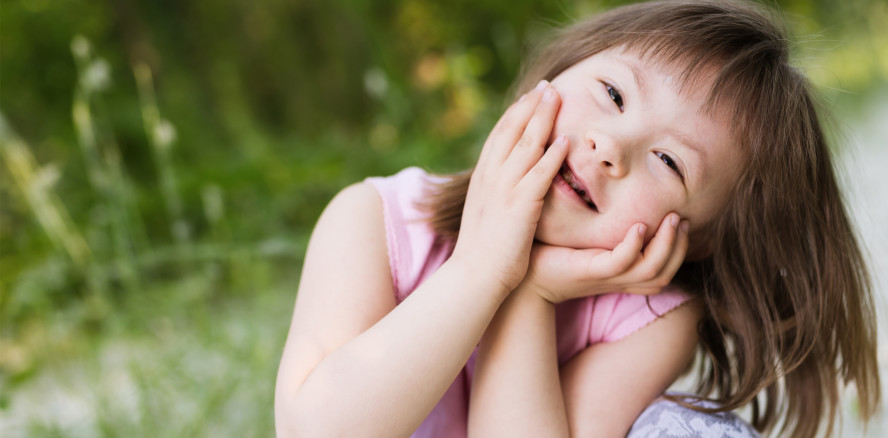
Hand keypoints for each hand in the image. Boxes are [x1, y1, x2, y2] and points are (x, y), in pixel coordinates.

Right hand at [450, 81, 568, 293]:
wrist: (473, 277)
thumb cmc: (483, 252)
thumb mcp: (488, 214)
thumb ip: (499, 195)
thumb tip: (510, 187)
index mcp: (483, 178)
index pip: (499, 135)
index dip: (516, 112)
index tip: (531, 95)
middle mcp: (490, 177)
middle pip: (512, 130)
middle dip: (530, 105)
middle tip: (548, 85)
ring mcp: (504, 190)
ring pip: (525, 145)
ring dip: (542, 118)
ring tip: (558, 96)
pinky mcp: (520, 207)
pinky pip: (539, 175)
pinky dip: (552, 156)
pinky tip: (565, 140)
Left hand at [524, 213, 689, 302]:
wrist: (521, 272)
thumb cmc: (551, 252)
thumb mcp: (585, 237)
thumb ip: (604, 220)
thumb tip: (614, 183)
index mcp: (620, 271)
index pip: (665, 268)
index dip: (680, 247)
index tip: (683, 219)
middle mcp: (617, 278)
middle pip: (665, 272)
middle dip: (679, 246)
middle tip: (682, 219)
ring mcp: (605, 276)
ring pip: (652, 271)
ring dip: (666, 245)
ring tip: (671, 219)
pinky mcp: (588, 271)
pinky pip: (621, 263)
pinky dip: (633, 247)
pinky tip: (639, 227)